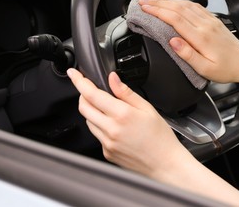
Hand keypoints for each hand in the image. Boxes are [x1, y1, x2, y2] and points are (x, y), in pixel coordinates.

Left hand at [67, 68, 186, 177]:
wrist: (164, 164)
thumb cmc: (160, 138)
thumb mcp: (147, 108)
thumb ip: (126, 92)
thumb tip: (113, 79)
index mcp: (122, 115)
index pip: (92, 94)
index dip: (79, 82)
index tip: (74, 74)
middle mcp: (111, 129)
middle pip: (83, 107)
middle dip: (83, 95)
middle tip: (92, 90)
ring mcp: (107, 143)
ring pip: (88, 121)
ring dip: (92, 111)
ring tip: (109, 110)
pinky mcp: (106, 152)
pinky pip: (96, 135)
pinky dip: (100, 126)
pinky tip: (115, 127)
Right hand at [139, 0, 238, 83]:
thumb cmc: (226, 69)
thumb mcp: (205, 69)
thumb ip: (187, 55)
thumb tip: (172, 41)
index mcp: (201, 37)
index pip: (175, 19)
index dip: (158, 12)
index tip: (145, 9)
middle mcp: (205, 25)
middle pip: (178, 8)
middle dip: (158, 3)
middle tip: (143, 2)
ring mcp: (210, 20)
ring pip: (185, 5)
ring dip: (167, 1)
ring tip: (153, 0)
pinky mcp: (213, 20)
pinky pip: (194, 6)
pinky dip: (180, 2)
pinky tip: (173, 2)